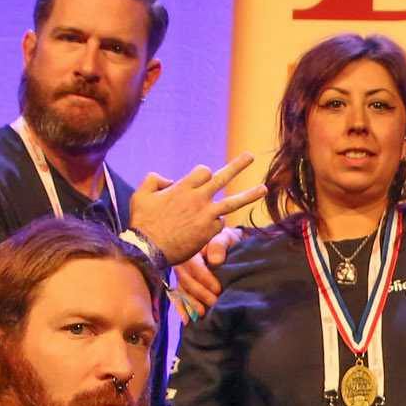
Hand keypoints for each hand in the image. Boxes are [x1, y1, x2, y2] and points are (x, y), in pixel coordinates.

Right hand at [130, 155, 264, 265]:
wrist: (148, 249)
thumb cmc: (142, 222)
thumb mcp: (141, 195)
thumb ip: (154, 180)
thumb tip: (170, 179)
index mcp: (183, 187)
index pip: (204, 171)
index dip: (204, 175)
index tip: (200, 182)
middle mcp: (198, 198)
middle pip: (223, 177)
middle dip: (237, 165)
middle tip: (250, 156)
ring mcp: (206, 215)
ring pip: (233, 202)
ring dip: (250, 194)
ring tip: (264, 189)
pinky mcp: (209, 232)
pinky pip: (219, 225)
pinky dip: (215, 225)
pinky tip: (206, 230)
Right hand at [173, 225, 238, 321]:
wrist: (223, 243)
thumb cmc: (224, 241)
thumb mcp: (224, 237)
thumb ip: (219, 245)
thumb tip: (215, 261)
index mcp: (189, 249)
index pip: (194, 266)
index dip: (205, 278)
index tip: (218, 289)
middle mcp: (181, 262)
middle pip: (186, 280)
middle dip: (200, 294)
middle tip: (214, 303)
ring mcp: (180, 275)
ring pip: (182, 290)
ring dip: (191, 303)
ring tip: (202, 313)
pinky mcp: (182, 285)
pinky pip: (178, 297)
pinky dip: (181, 309)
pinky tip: (186, 320)